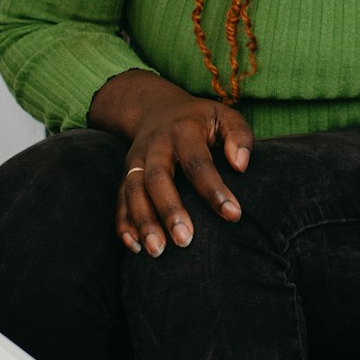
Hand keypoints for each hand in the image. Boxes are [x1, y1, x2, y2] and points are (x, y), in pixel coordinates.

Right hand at [91, 71, 253, 257]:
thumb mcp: (224, 116)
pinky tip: (136, 247)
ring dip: (143, 222)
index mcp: (183, 131)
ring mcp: (136, 161)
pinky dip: (123, 224)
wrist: (155, 108)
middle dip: (169, 210)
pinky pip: (119, 200)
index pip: (197, 162)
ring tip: (158, 251)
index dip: (214, 189)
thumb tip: (241, 165)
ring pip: (133, 191)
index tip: (234, 215)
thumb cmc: (200, 119)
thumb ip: (238, 136)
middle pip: (157, 178)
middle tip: (185, 240)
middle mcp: (155, 146)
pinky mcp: (125, 175)